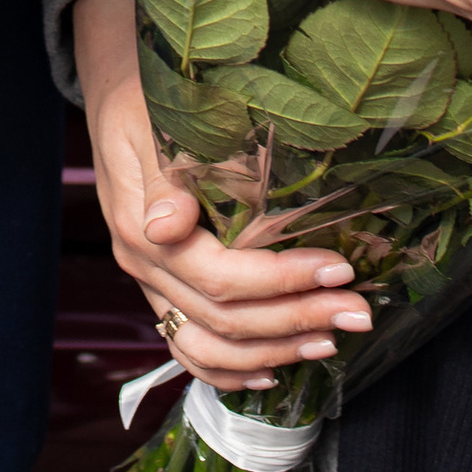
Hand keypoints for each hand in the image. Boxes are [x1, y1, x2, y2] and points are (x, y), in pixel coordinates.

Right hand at [73, 0, 369, 393]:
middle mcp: (144, 266)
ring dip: (273, 353)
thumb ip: (165, 177)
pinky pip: (189, 349)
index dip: (282, 280)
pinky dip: (230, 372)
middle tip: (358, 312)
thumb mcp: (149, 120)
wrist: (114, 100)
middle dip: (296, 320)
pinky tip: (273, 370)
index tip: (340, 267)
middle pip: (222, 320)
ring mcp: (151, 284)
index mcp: (141, 226)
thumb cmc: (142, 101)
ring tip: (329, 342)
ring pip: (207, 349)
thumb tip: (168, 227)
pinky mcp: (161, 290)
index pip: (220, 276)